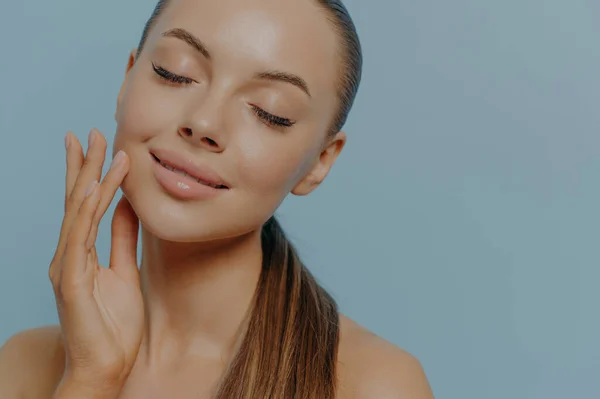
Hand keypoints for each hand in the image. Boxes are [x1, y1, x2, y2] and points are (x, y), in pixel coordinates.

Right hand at [49, 129, 143, 394]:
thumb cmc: (113, 326)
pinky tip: (92, 187)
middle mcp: (69, 256)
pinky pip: (79, 238)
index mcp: (80, 254)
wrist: (107, 368)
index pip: (85, 206)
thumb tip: (129, 207)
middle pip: (76, 202)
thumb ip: (122, 240)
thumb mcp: (124, 272)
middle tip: (89, 133)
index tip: (99, 146)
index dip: (90, 175)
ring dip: (89, 178)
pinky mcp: (69, 281)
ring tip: (99, 147)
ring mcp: (66, 267)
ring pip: (77, 213)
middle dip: (83, 166)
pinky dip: (85, 210)